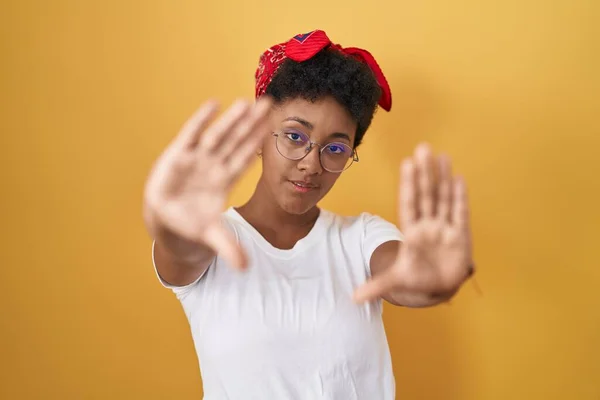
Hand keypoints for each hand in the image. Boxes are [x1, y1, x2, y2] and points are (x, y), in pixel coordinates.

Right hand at [143, 97, 272, 269]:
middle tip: (270, 104)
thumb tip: (245, 268)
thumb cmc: (192, 223)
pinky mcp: (177, 155)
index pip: (246, 158)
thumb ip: (228, 247)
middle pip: (236, 141)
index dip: (259, 143)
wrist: (166, 220)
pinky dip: (200, 120)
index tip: (275, 128)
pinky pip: (190, 135)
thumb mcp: (212, 236)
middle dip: (252, 124)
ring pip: (217, 135)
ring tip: (247, 102)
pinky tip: (213, 105)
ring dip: (231, 120)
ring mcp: (197, 158)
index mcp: (225, 180)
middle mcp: (214, 164)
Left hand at [354, 143, 473, 302]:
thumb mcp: (395, 282)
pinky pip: (461, 213)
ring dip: (443, 178)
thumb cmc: (416, 279)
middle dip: (425, 173)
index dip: (409, 184)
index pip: (409, 203)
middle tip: (423, 148)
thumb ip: (377, 287)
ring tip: (442, 156)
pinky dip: (460, 197)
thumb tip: (354, 299)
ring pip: (444, 198)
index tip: (407, 163)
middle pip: (426, 194)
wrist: (438, 286)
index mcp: (411, 233)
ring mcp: (444, 228)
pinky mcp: (460, 235)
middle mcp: (427, 225)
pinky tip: (459, 178)